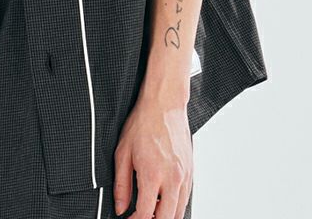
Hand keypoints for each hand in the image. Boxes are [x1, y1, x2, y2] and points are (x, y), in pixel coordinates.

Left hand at [113, 94, 192, 218]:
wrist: (164, 105)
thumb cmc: (143, 123)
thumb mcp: (123, 152)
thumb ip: (121, 184)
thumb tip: (120, 207)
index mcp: (152, 174)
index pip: (146, 214)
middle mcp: (172, 178)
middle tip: (140, 217)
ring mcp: (185, 176)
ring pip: (180, 212)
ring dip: (165, 216)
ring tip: (151, 210)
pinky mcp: (191, 172)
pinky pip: (186, 198)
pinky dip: (175, 205)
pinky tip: (163, 200)